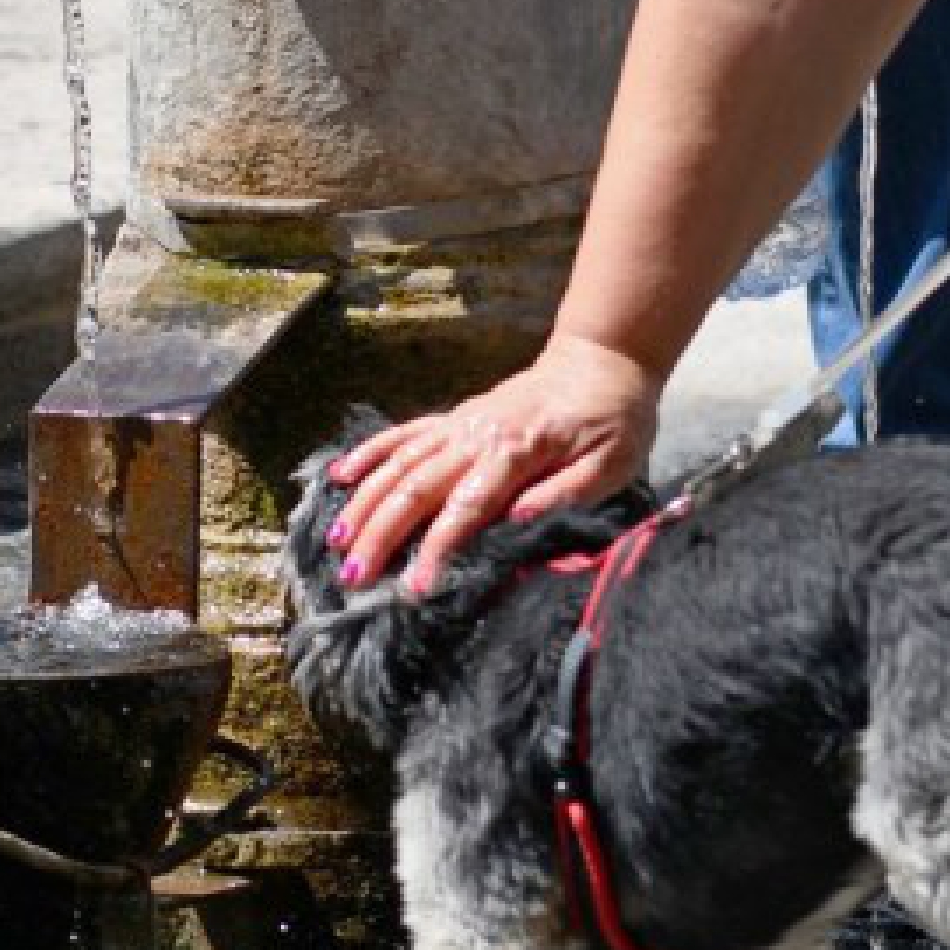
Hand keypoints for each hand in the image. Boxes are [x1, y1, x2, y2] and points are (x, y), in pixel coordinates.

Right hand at [327, 335, 662, 594]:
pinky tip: (339, 477)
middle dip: (380, 535)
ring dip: (365, 504)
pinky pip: (404, 434)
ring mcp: (460, 425)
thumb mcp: (610, 465)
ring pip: (399, 464)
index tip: (417, 587)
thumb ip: (565, 495)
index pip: (466, 508)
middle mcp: (477, 436)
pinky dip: (370, 454)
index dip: (437, 549)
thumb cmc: (613, 422)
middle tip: (353, 578)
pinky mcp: (455, 418)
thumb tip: (517, 522)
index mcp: (516, 453)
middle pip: (416, 488)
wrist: (602, 362)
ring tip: (336, 543)